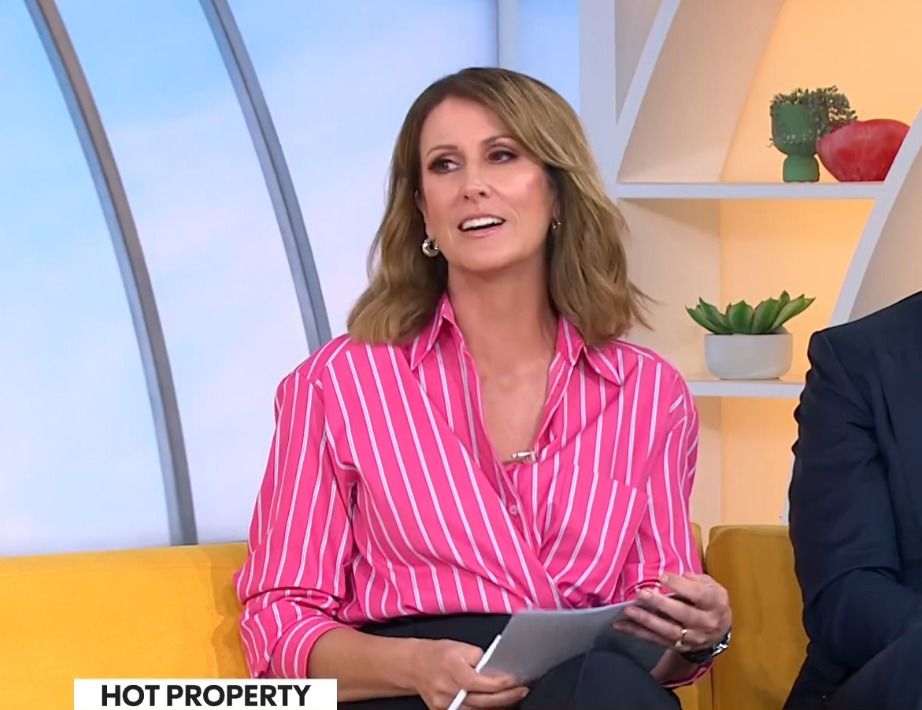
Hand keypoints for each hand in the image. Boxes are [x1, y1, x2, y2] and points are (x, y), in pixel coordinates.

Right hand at [409, 638, 528, 708]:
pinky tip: (493, 703)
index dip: (501, 683)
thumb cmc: (438, 653)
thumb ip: (480, 659)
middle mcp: (447, 688)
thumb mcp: (460, 647)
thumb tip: (499, 668)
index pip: (481, 682)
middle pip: (482, 700)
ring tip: (511, 697)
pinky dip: (482, 709)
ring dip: (496, 705)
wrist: (414, 665)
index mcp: (452, 668)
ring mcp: (444, 704)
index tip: (515, 681)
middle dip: (506, 697)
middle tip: (521, 691)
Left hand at [613, 572, 730, 652]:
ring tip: (628, 611)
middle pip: (683, 614)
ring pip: (668, 631)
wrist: (719, 631)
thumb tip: (681, 575)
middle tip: (642, 594)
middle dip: (661, 604)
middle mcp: (706, 623)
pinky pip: (656, 640)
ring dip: (646, 621)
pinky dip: (638, 633)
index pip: (698, 594)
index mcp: (716, 604)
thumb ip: (696, 579)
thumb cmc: (710, 601)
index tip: (662, 576)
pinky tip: (621, 625)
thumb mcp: (710, 585)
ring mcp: (692, 638)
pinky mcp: (679, 646)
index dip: (680, 585)